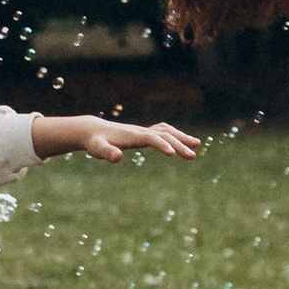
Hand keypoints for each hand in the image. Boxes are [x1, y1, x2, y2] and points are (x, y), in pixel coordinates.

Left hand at [34, 115, 200, 163]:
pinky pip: (163, 132)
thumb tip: (116, 157)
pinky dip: (174, 135)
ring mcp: (143, 131)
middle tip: (192, 156)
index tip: (172, 154)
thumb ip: (106, 153)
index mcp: (132, 136)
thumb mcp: (97, 149)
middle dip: (178, 144)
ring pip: (166, 131)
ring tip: (196, 144)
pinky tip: (182, 143)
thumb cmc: (95, 142)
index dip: (161, 145)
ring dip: (181, 137)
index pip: (151, 138)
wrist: (92, 130)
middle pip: (163, 134)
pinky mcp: (143, 134)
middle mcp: (140, 131)